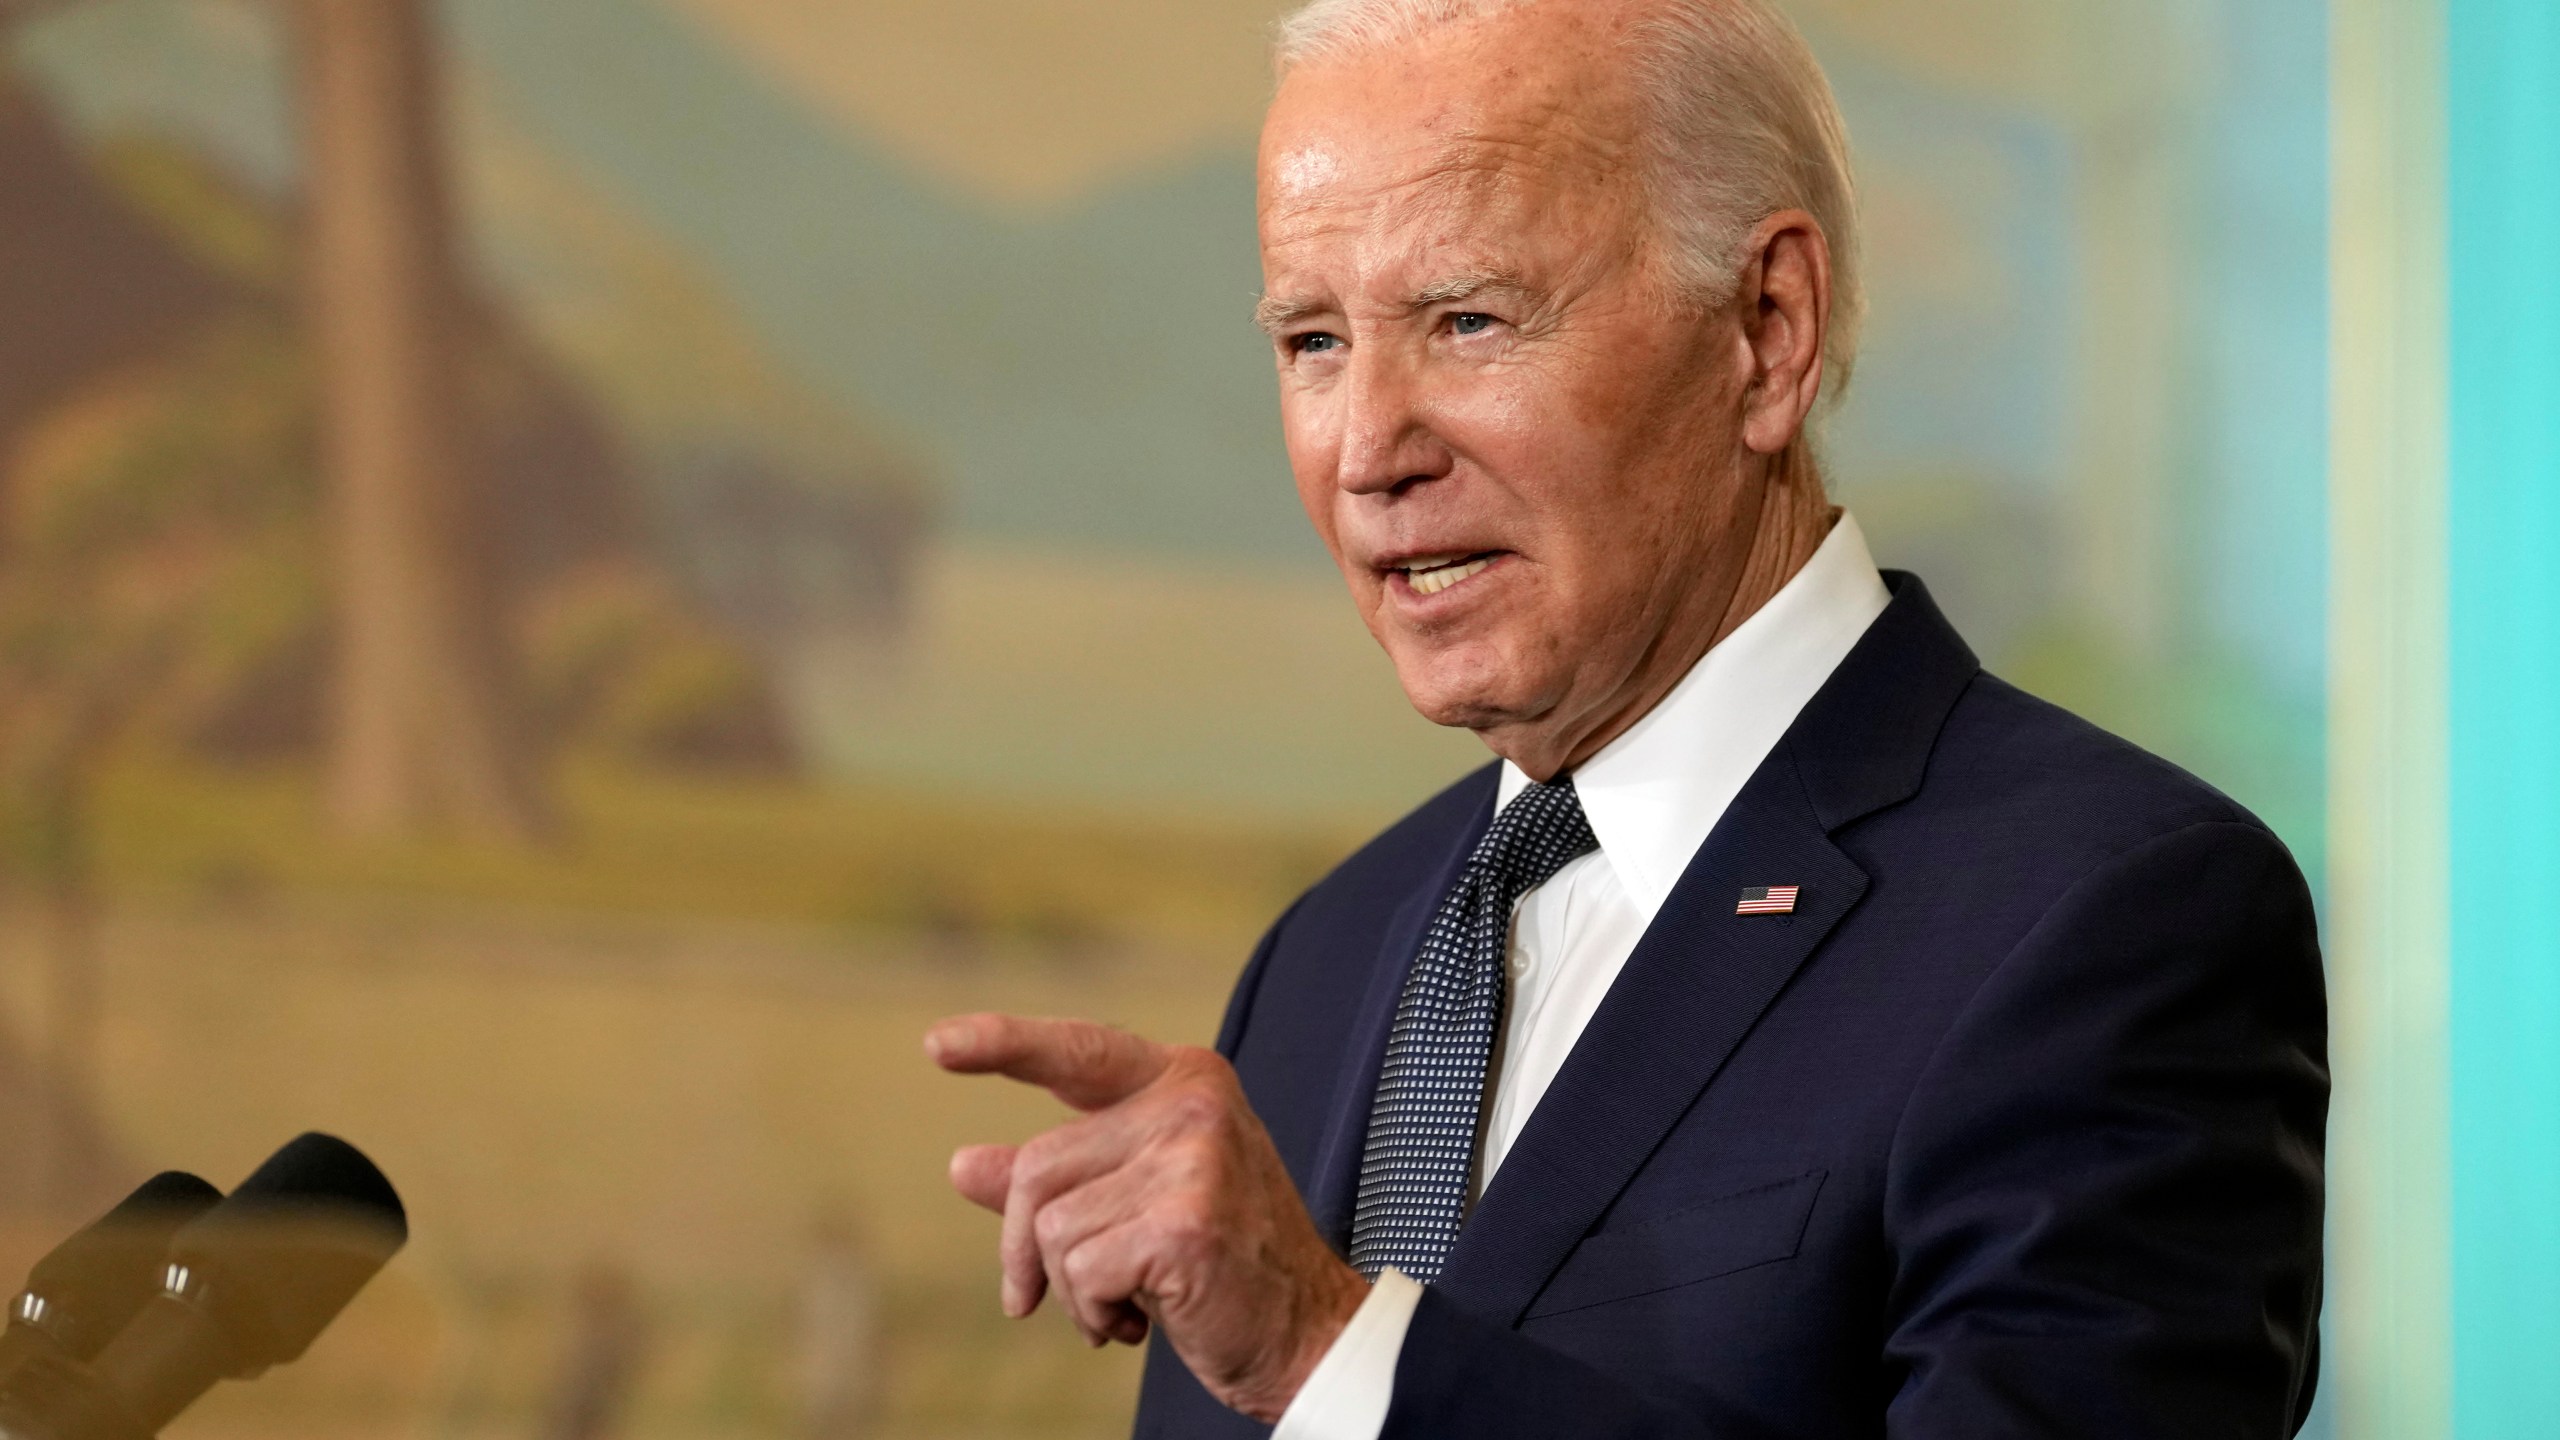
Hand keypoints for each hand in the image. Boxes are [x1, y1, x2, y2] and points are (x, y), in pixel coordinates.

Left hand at [927, 1013, 1370, 1421]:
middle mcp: (1190, 1104)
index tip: (937, 1045)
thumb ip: (1058, 1178)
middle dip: (1027, 1249)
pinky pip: (1077, 1272)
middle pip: (1038, 1168)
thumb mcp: (1134, 1205)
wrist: (1308, 1334)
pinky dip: (1094, 1313)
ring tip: (1132, 1301)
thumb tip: (963, 1163)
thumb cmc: (1221, 1266)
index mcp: (1184, 1080)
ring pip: (1051, 1228)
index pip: (1078, 1052)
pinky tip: (1145, 1321)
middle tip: (1066, 1297)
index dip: (1004, 1043)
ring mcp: (1192, 1158)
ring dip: (1072, 1290)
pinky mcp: (1182, 1222)